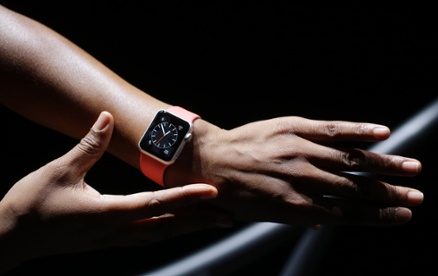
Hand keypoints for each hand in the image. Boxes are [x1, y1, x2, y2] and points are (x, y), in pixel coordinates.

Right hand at [0, 111, 231, 272]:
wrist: (11, 237)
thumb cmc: (33, 204)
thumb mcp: (59, 170)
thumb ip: (87, 145)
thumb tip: (105, 118)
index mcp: (109, 213)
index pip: (158, 204)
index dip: (187, 196)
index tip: (213, 191)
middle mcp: (116, 231)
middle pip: (168, 227)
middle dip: (200, 221)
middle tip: (228, 216)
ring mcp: (113, 240)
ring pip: (160, 236)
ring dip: (187, 229)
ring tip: (210, 222)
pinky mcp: (107, 241)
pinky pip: (146, 238)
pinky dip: (167, 232)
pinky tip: (175, 227)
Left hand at [167, 116, 423, 225]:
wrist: (211, 161)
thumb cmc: (236, 193)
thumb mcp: (265, 215)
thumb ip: (299, 216)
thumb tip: (326, 221)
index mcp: (296, 207)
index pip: (349, 213)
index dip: (379, 215)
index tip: (404, 216)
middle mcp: (303, 180)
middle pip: (356, 188)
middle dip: (390, 194)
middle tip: (418, 197)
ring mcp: (299, 152)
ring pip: (351, 159)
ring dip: (385, 165)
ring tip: (413, 169)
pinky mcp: (293, 128)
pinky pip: (331, 129)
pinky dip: (358, 130)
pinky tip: (382, 132)